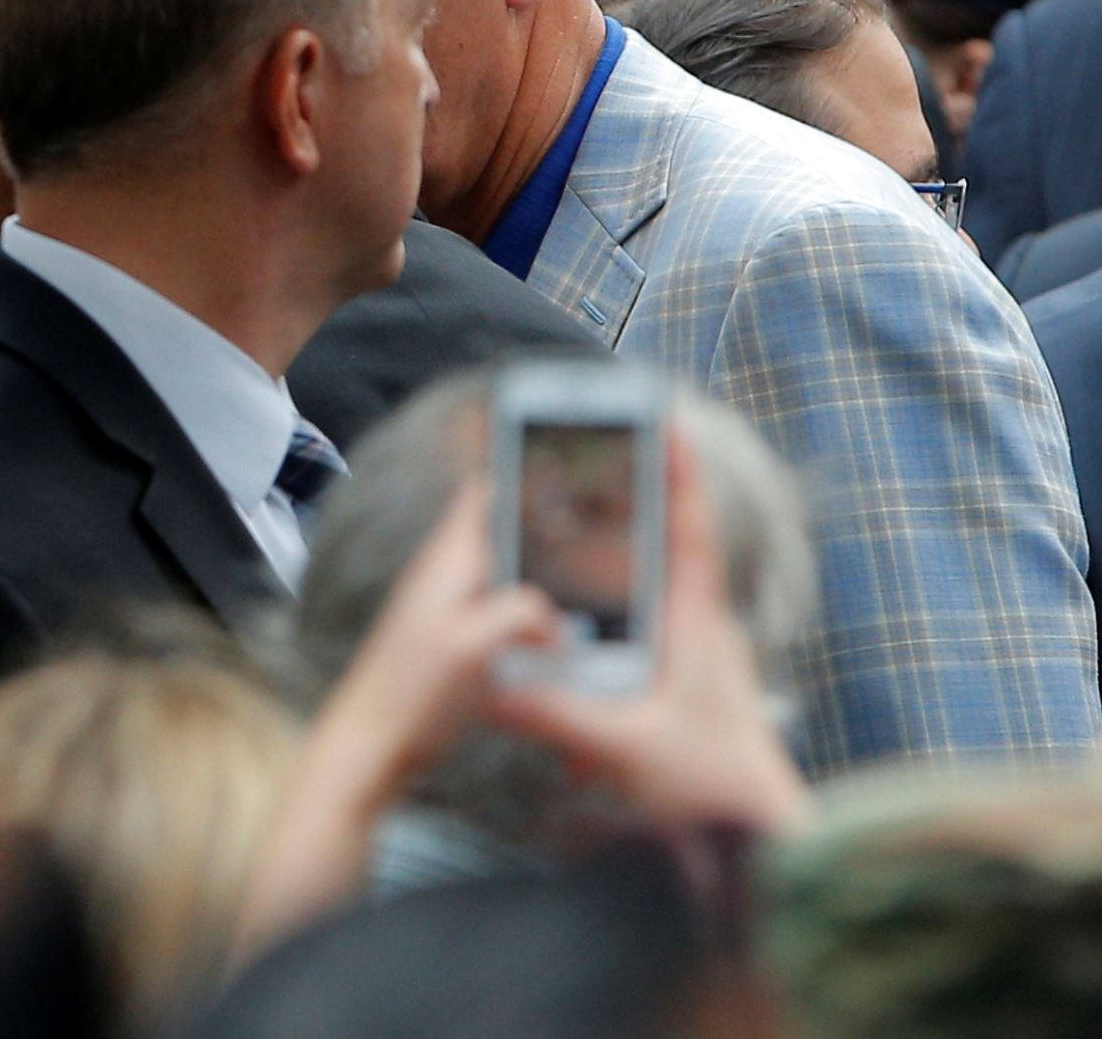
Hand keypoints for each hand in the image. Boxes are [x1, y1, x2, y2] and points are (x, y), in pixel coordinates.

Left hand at [248, 476, 554, 940]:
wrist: (369, 747)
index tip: (560, 444)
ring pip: (508, 573)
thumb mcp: (470, 647)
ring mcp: (451, 610)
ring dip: (545, 569)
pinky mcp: (457, 644)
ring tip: (598, 566)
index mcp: (447, 563)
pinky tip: (567, 629)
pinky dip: (537, 610)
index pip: (483, 492)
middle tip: (603, 512)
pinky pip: (505, 612)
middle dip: (548, 518)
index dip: (516, 462)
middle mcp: (447, 577)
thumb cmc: (410, 696)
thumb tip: (553, 616)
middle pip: (503, 530)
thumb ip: (517, 613)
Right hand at [485, 432, 809, 836]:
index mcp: (697, 627)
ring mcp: (696, 669)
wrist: (772, 850)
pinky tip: (572, 704)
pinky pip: (638, 657)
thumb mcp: (630, 751)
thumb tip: (497, 691)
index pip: (689, 532)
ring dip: (607, 595)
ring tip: (563, 577)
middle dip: (628, 513)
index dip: (677, 473)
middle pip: (661, 555)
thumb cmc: (720, 793)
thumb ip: (562, 717)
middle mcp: (701, 637)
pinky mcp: (684, 701)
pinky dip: (603, 656)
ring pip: (644, 610)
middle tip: (591, 468)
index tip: (664, 420)